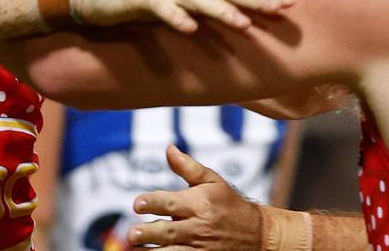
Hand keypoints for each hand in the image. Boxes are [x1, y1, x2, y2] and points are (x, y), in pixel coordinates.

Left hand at [128, 146, 262, 250]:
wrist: (256, 235)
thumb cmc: (229, 205)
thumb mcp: (213, 182)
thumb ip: (188, 167)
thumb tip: (169, 149)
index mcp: (198, 204)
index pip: (171, 203)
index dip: (152, 202)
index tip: (137, 203)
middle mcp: (196, 227)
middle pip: (167, 232)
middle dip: (148, 233)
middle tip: (132, 233)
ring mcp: (197, 248)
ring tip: (134, 249)